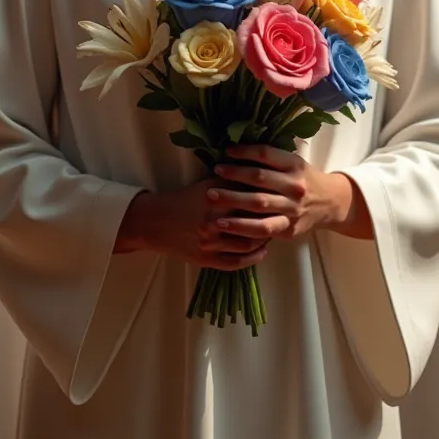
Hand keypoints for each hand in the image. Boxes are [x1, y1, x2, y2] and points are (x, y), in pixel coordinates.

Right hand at [115, 177, 290, 269]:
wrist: (155, 222)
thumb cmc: (183, 199)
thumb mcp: (206, 183)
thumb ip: (231, 180)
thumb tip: (260, 176)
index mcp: (214, 199)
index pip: (250, 199)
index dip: (268, 199)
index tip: (279, 197)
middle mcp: (213, 221)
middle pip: (253, 223)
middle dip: (271, 220)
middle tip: (283, 216)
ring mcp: (210, 243)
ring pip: (247, 244)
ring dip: (264, 240)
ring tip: (273, 233)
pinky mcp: (206, 259)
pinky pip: (235, 263)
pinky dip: (252, 259)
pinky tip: (261, 252)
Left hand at [212, 144, 371, 242]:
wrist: (329, 203)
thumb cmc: (302, 179)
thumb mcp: (293, 163)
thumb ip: (271, 159)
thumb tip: (235, 149)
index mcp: (294, 165)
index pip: (267, 154)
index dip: (245, 151)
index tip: (226, 151)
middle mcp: (294, 186)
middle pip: (259, 179)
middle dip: (234, 175)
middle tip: (214, 172)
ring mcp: (292, 209)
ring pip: (258, 205)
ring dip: (232, 201)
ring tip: (211, 198)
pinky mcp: (288, 229)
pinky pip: (263, 229)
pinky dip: (242, 228)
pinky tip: (225, 225)